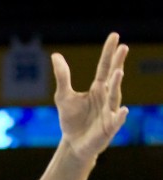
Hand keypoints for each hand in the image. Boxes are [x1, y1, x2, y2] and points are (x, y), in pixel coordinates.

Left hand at [51, 31, 128, 161]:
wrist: (73, 143)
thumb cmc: (71, 119)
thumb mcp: (63, 96)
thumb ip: (62, 77)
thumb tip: (55, 55)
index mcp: (98, 88)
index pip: (104, 67)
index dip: (109, 52)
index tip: (115, 36)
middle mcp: (107, 97)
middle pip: (113, 77)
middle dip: (118, 63)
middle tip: (123, 47)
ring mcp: (110, 112)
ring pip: (115, 96)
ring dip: (117, 85)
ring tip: (118, 72)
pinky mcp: (109, 127)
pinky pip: (116, 121)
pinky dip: (120, 116)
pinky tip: (123, 110)